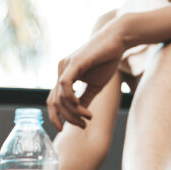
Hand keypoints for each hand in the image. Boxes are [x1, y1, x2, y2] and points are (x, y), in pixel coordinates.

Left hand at [47, 16, 128, 130]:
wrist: (117, 40)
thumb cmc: (107, 60)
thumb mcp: (95, 85)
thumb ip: (85, 99)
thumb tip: (79, 115)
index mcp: (64, 76)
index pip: (53, 101)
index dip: (57, 117)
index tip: (66, 129)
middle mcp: (61, 70)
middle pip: (54, 102)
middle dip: (67, 118)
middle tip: (83, 125)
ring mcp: (65, 66)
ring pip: (60, 97)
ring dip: (73, 112)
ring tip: (88, 117)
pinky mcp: (73, 63)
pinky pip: (64, 85)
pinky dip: (71, 100)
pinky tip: (81, 107)